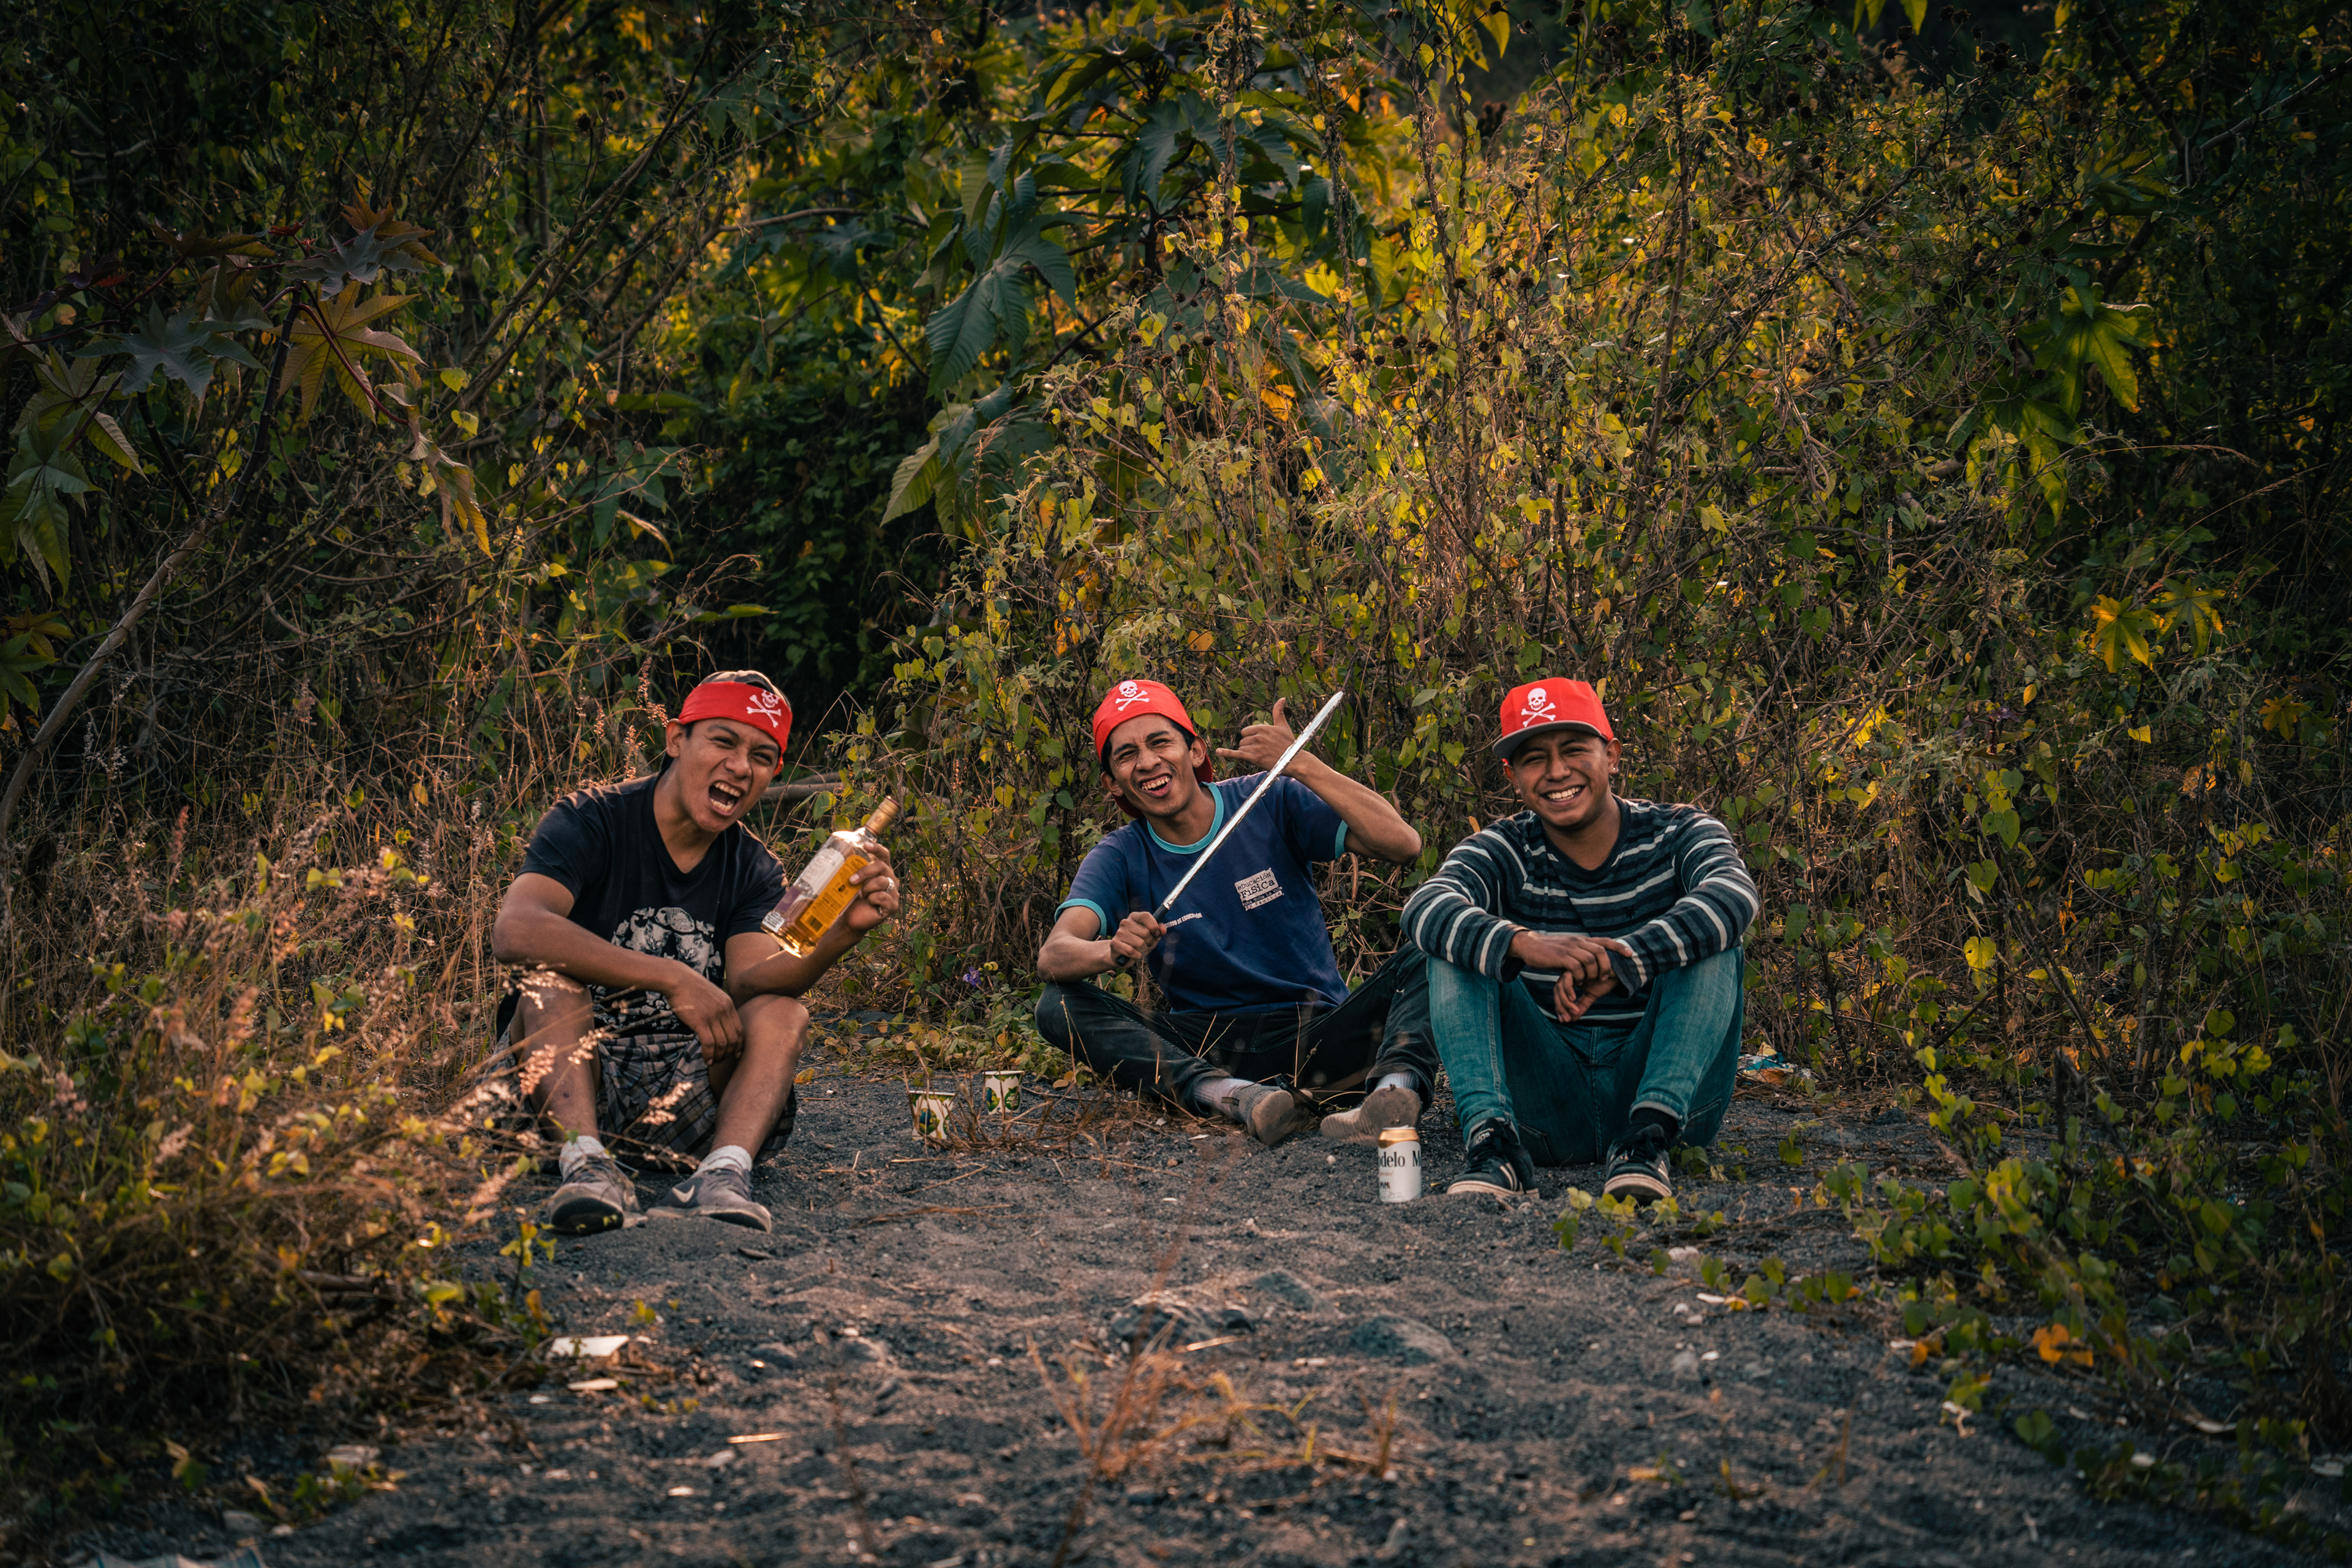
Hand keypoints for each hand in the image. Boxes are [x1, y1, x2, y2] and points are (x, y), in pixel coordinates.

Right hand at [662, 961, 743, 1051]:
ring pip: (722, 1043)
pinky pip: (709, 1044)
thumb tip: (719, 1024)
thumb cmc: (691, 988)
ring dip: (719, 1056)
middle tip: (722, 1060)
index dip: (739, 1045)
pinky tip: (706, 1060)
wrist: (677, 979)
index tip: (736, 1054)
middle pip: (733, 1039)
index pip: (740, 1030)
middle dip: (729, 1053)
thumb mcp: (712, 995)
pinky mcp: (700, 1021)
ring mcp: (713, 1016)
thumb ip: (719, 1008)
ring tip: (713, 1062)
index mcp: (729, 1004)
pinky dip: (709, 1055)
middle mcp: (724, 1011)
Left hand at [845, 845, 899, 933]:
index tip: (865, 845)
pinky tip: (869, 904)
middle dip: (865, 872)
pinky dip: (872, 899)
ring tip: (860, 895)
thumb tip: (836, 852)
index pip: (883, 855)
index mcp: (882, 871)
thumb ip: (850, 869)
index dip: (876, 848)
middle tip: (851, 880)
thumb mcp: (850, 881)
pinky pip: (883, 897)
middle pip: (881, 866)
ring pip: (882, 882)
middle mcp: (890, 880)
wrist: (850, 919)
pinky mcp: (892, 906)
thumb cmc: (851, 898)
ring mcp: (893, 893)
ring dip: (867, 888)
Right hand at [1105, 910, 1165, 969]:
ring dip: (1142, 950)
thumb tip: (1163, 930)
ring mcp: (1119, 932)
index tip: (1156, 934)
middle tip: (1145, 945)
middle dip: (1149, 942)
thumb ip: (1159, 931)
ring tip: (1138, 950)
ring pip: (1140, 943)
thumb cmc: (1138, 944)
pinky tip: (1132, 955)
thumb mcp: (1151, 936)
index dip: (1154, 926)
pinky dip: (1136, 956)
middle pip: (1145, 933)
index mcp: (1134, 917)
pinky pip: (1131, 951)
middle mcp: (1125, 922)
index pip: (1146, 916)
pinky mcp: (1114, 943)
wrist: (1122, 955)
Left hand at [1215, 696, 1307, 775]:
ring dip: (1248, 753)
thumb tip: (1282, 698)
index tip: (1259, 742)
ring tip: (1261, 755)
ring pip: (1241, 749)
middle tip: (1262, 750)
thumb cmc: (1290, 744)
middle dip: (1249, 746)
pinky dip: (1226, 753)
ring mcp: (1256, 747)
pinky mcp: (1254, 758)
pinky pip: (1237, 754)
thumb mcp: (1283, 726)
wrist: (1295, 761)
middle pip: (1243, 740)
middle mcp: (1258, 736)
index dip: (1250, 737)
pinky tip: (1218, 752)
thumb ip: (1278, 712)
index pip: (1246, 731)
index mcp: (1263, 728)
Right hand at [1508, 930, 1632, 1020]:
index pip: (1605, 941)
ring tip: (1588, 982)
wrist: (1530, 946)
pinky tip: (1576, 983)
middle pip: (1600, 951)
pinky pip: (1576, 968)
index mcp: (1581, 940)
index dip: (1619, 947)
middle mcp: (1578, 941)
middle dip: (1606, 965)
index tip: (1630, 954)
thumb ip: (1581, 953)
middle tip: (1604, 978)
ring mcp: (1569, 948)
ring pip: (1590, 960)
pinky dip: (1579, 977)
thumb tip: (1594, 961)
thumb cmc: (1550, 951)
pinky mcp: (1560, 957)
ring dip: (1592, 973)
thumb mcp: (1569, 949)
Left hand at [1554, 965, 1620, 1023]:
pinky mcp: (1577, 964)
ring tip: (1574, 1011)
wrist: (1620, 969)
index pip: (1560, 992)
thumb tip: (1572, 1019)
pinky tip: (1574, 998)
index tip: (1565, 1020)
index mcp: (1572, 978)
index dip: (1560, 1007)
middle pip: (1557, 989)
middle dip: (1560, 1006)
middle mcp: (1571, 972)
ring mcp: (1573, 968)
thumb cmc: (1606, 979)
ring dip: (1565, 1001)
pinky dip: (1568, 990)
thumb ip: (1582, 1005)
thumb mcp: (1592, 995)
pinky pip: (1567, 979)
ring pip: (1560, 985)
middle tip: (1566, 1019)